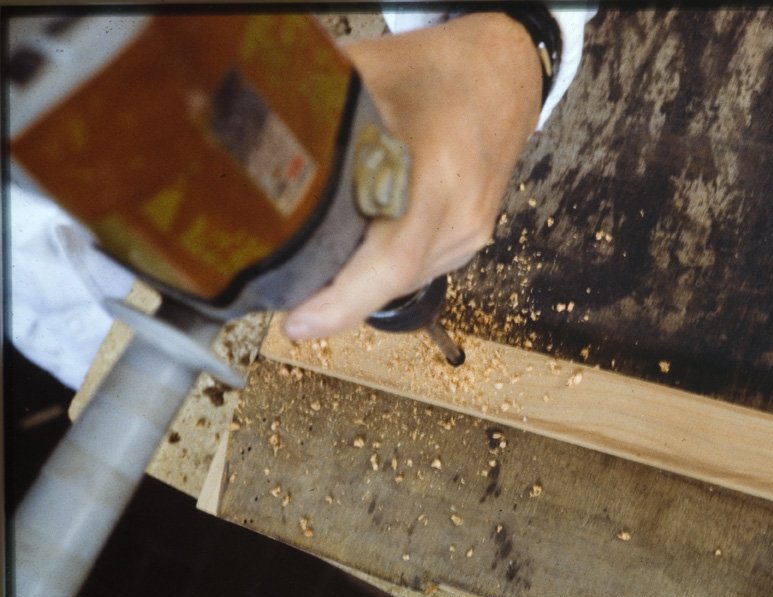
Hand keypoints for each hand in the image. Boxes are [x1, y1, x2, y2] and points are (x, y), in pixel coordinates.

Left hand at [283, 13, 541, 340]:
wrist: (506, 75)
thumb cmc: (445, 71)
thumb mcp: (370, 74)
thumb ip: (314, 109)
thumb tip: (240, 127)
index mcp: (437, 171)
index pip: (390, 259)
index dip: (340, 302)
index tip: (297, 324)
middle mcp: (460, 213)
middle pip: (389, 281)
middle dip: (333, 295)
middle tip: (282, 287)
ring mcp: (470, 232)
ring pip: (403, 282)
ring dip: (357, 280)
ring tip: (315, 262)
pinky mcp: (470, 238)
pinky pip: (419, 270)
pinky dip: (381, 266)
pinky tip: (358, 243)